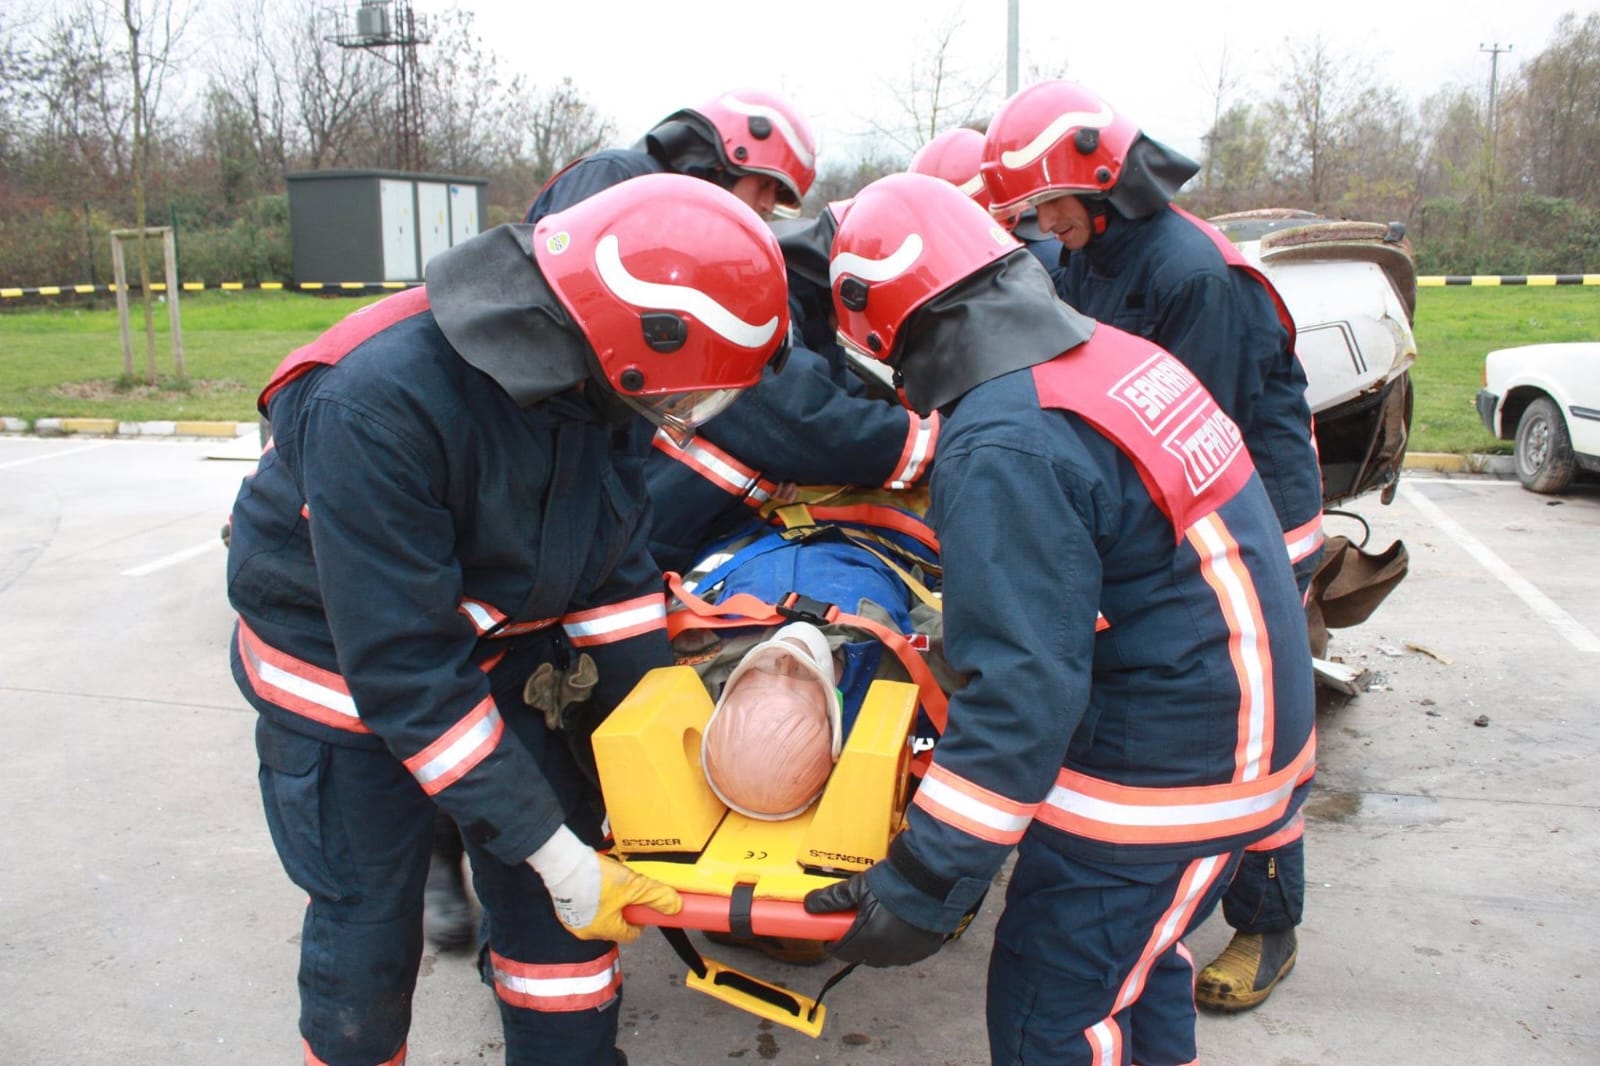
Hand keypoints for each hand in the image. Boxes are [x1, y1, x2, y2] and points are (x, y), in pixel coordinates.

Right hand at [527, 826, 681, 942]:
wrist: (563, 862)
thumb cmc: (595, 878)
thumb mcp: (633, 887)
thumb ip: (656, 897)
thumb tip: (676, 907)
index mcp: (604, 931)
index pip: (631, 934)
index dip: (641, 919)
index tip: (642, 905)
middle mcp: (586, 931)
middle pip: (615, 924)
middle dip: (624, 908)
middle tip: (627, 890)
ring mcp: (573, 919)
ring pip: (600, 914)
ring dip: (609, 901)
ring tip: (612, 883)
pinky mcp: (564, 906)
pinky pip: (585, 905)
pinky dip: (593, 896)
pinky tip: (596, 881)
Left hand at [803, 872, 945, 966]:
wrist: (930, 882)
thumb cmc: (893, 886)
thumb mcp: (857, 888)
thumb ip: (831, 899)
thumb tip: (809, 904)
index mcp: (865, 942)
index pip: (841, 951)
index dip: (834, 941)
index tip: (833, 932)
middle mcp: (885, 955)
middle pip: (862, 954)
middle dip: (856, 942)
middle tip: (857, 922)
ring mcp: (906, 955)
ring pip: (884, 955)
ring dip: (879, 944)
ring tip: (880, 921)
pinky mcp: (923, 951)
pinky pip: (906, 952)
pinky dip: (900, 943)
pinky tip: (901, 926)